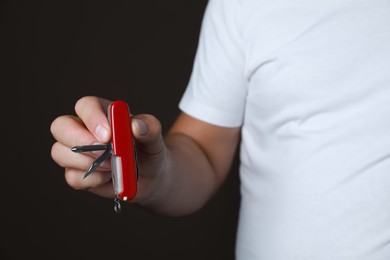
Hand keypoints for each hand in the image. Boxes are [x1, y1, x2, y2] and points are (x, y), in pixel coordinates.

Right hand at [50, 96, 167, 202]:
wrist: (151, 176)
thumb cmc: (150, 150)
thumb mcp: (154, 138)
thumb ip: (149, 128)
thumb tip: (137, 125)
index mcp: (102, 112)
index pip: (85, 106)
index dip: (92, 118)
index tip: (108, 135)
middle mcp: (83, 128)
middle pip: (60, 126)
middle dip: (79, 140)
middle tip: (103, 151)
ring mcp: (76, 151)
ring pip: (60, 152)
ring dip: (87, 163)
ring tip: (112, 166)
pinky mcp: (76, 173)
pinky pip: (71, 177)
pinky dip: (91, 180)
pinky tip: (108, 178)